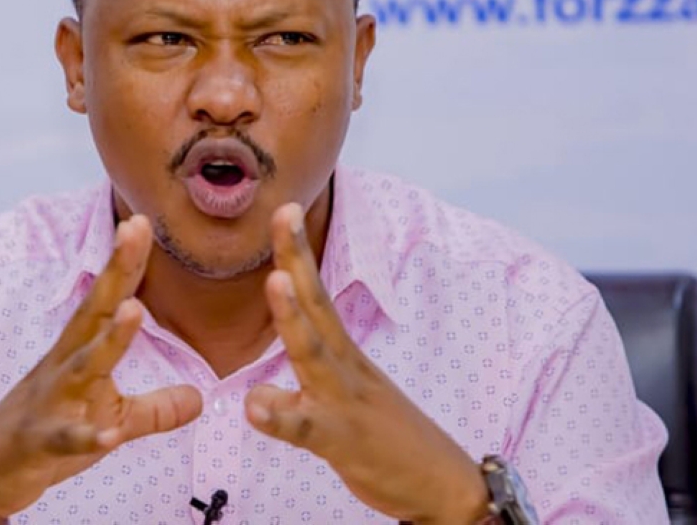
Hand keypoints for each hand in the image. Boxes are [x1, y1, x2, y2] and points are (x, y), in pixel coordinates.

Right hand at [0, 215, 202, 523]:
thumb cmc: (45, 436)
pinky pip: (65, 438)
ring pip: (80, 367)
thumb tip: (199, 398)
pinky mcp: (39, 443)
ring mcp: (49, 403)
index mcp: (78, 354)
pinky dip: (86, 435)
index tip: (145, 221)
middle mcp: (62, 367)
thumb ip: (155, 408)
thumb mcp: (109, 418)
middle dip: (115, 272)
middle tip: (134, 229)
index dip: (127, 264)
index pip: (107, 301)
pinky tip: (107, 434)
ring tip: (133, 310)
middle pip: (92, 312)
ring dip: (108, 340)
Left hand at [244, 204, 489, 523]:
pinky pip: (308, 427)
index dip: (299, 254)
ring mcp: (345, 400)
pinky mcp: (342, 439)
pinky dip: (281, 417)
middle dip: (296, 258)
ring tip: (275, 281)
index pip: (317, 295)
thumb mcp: (344, 396)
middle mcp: (344, 366)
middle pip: (317, 304)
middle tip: (282, 213)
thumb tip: (262, 384)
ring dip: (293, 317)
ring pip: (314, 354)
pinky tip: (253, 408)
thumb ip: (304, 383)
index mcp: (343, 353)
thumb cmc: (387, 438)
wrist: (444, 486)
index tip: (284, 209)